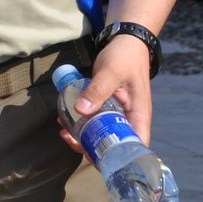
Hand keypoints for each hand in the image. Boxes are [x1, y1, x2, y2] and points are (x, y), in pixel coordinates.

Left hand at [58, 34, 152, 153]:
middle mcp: (129, 120)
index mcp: (139, 117)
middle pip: (114, 145)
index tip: (94, 156)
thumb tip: (81, 110)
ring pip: (101, 134)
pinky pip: (94, 121)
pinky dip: (80, 123)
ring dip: (82, 136)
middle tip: (70, 140)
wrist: (124, 43)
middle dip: (92, 148)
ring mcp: (117, 115)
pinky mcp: (106, 108)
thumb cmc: (124, 57)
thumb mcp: (111, 72)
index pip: (135, 148)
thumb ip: (97, 90)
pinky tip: (65, 118)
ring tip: (63, 130)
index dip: (117, 158)